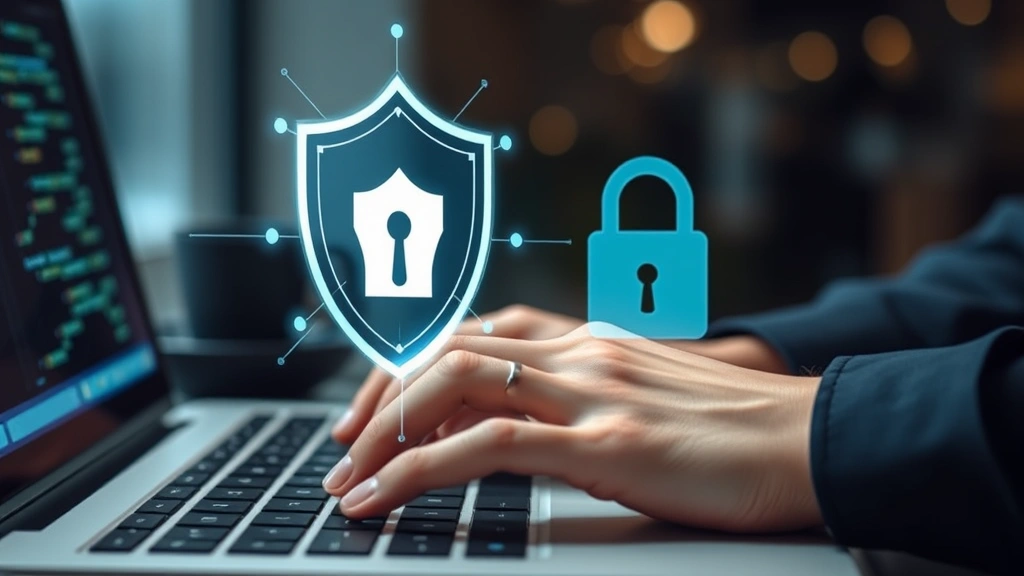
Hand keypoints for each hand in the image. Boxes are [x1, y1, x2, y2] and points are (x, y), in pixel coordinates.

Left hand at [322, 324, 822, 532]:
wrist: (817, 440)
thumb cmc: (740, 432)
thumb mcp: (647, 404)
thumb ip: (587, 407)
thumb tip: (534, 438)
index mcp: (588, 342)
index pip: (473, 332)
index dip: (411, 365)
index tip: (376, 411)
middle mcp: (580, 352)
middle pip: (447, 350)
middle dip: (379, 398)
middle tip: (343, 448)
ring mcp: (591, 392)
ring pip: (453, 384)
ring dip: (384, 431)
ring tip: (348, 480)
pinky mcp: (608, 442)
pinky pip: (488, 445)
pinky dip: (420, 468)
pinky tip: (386, 495)